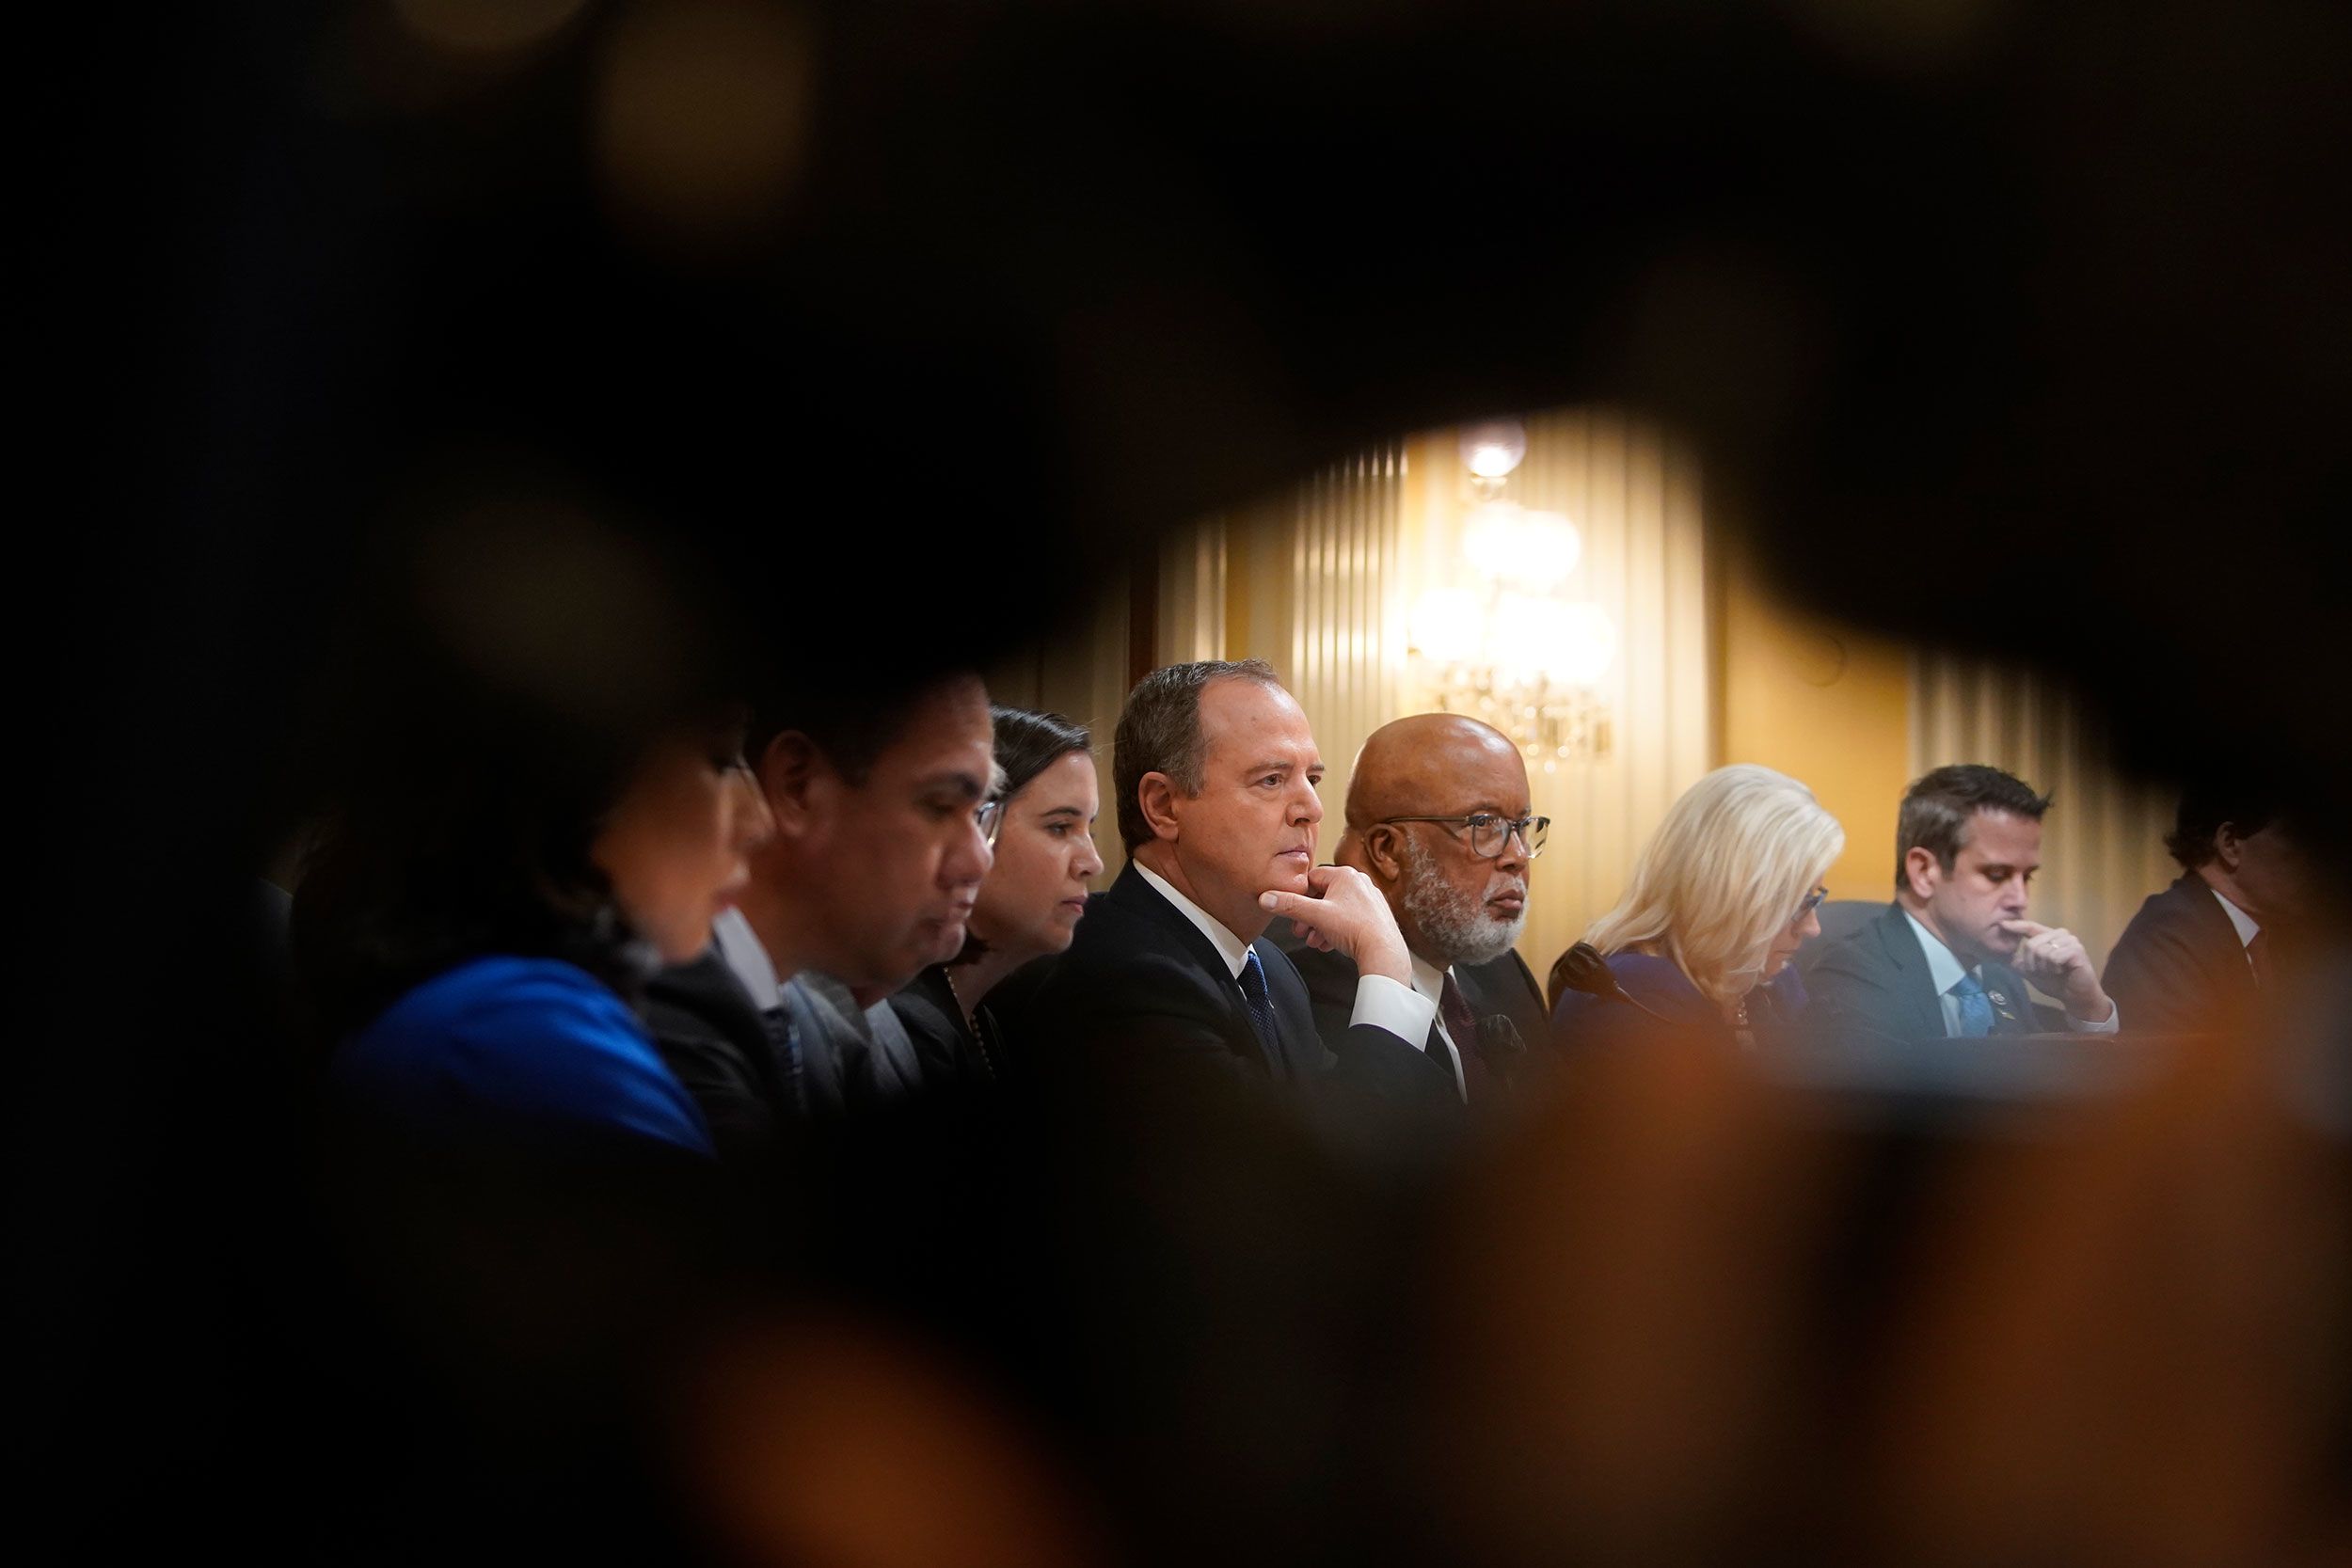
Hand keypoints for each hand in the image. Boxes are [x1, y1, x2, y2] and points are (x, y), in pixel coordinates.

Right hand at [1259, 864, 1411, 984]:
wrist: (1383, 951)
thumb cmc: (1355, 929)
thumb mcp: (1315, 915)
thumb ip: (1288, 905)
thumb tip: (1266, 898)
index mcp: (1345, 875)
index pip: (1312, 878)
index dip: (1298, 896)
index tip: (1291, 911)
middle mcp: (1359, 883)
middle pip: (1322, 896)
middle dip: (1308, 916)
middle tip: (1300, 930)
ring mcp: (1368, 900)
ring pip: (1334, 910)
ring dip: (1320, 926)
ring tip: (1314, 940)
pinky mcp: (1374, 916)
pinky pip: (1348, 919)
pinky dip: (1335, 930)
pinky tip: (1328, 943)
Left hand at [1999, 919, 2113, 1021]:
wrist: (2075, 996)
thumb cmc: (2055, 982)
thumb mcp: (2032, 971)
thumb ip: (2019, 962)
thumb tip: (2002, 955)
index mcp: (2050, 936)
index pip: (2030, 927)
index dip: (2016, 925)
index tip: (2002, 924)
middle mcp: (2060, 934)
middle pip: (2031, 944)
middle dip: (2033, 963)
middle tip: (2045, 972)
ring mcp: (2070, 941)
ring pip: (2041, 951)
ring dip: (2044, 967)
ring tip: (2055, 971)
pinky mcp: (2076, 950)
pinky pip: (2053, 957)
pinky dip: (2053, 968)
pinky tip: (2062, 971)